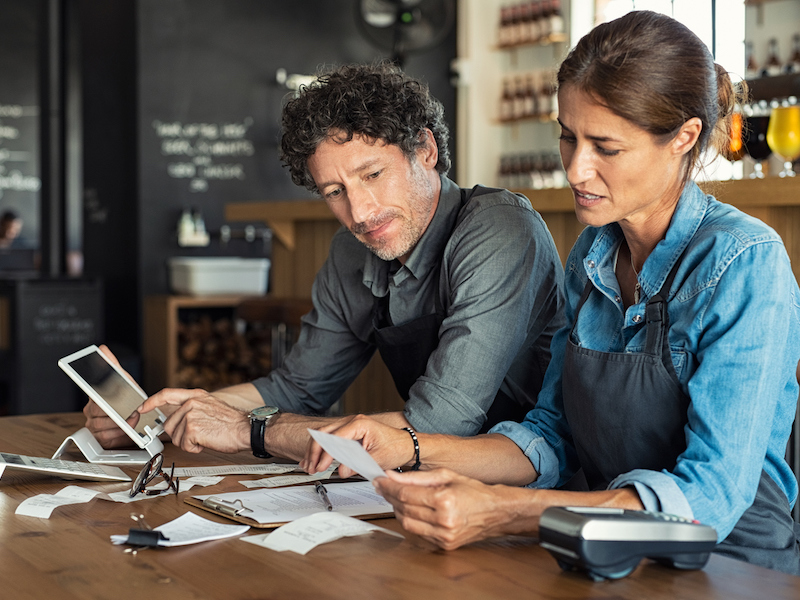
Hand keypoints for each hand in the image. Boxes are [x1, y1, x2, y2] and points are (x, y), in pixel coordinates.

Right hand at [82, 345, 141, 447]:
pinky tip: (125, 429)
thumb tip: (102, 349)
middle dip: (117, 412)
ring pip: (101, 425)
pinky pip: (105, 436)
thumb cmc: (127, 398)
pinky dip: (118, 434)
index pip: (91, 394)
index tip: (104, 400)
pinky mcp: (99, 437)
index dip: (98, 397)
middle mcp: (90, 410)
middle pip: (98, 411)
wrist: (135, 417)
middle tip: (131, 410)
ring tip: (132, 419)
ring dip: (120, 423)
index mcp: (94, 395)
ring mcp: (93, 424)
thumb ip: (113, 365)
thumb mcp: (123, 380)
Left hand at [139, 388, 249, 453]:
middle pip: (169, 424)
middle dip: (180, 435)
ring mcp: (190, 415)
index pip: (166, 394)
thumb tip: (176, 420)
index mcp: (195, 395)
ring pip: (176, 437)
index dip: (151, 402)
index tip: (142, 408)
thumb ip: (191, 409)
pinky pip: (184, 446)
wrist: (246, 429)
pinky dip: (195, 448)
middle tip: (198, 435)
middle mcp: (191, 403)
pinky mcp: (192, 429)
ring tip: (206, 436)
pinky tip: (207, 441)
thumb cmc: (232, 422)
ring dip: (189, 442)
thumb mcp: (210, 406)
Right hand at [300, 414, 414, 477]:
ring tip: (309, 466)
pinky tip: (313, 459)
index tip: (321, 467)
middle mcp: (352, 421)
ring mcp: (350, 426)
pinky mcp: (349, 433)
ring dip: (315, 451)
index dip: (325, 454)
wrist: (406, 445)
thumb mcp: (377, 458)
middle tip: (311, 467)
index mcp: (359, 424)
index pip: (335, 438)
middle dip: (314, 451)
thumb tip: (341, 470)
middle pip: (324, 433)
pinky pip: (330, 439)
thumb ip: (358, 464)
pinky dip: (321, 449)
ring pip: (324, 435)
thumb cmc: (396, 447)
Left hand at [374, 468, 520, 549]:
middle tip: (383, 487)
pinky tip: (409, 510)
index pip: (406, 493)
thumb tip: (392, 476)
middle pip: (404, 508)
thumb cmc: (473, 491)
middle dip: (390, 496)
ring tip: (396, 497)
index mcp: (444, 499)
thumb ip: (416, 476)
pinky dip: (410, 521)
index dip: (388, 486)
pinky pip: (418, 533)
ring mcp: (444, 535)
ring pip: (407, 523)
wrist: (495, 512)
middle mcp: (444, 520)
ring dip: (397, 510)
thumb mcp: (446, 475)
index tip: (379, 480)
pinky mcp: (444, 545)